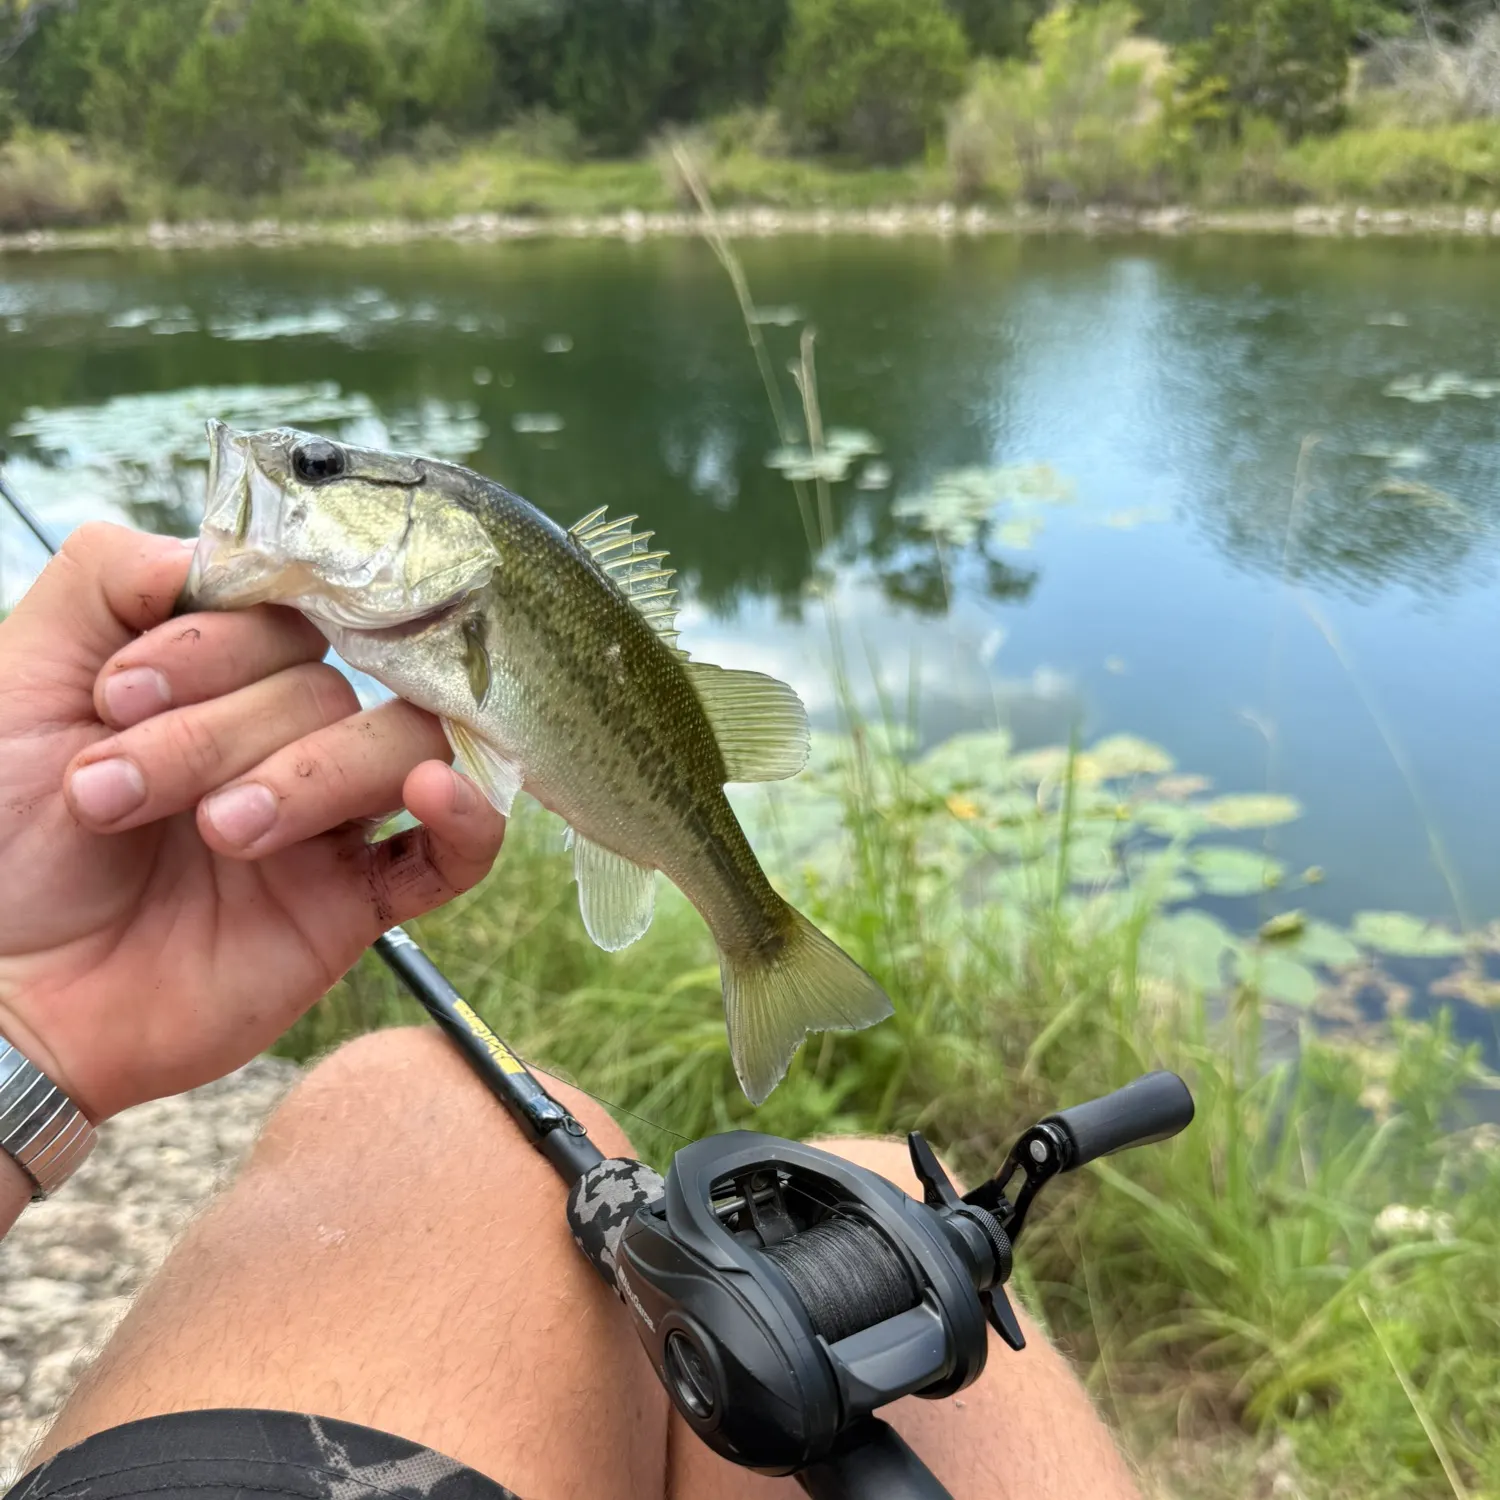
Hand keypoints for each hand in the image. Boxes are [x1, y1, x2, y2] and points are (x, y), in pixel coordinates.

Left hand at [0, 522, 505, 1121]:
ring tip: (217, 835)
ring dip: (311, 776)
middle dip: (217, 734)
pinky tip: (436, 795)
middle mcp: (282, 736)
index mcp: (215, 678)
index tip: (114, 700)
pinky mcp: (355, 903)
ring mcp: (328, 820)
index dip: (214, 641)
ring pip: (399, 747)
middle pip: (327, 686)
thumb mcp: (20, 677)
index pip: (279, 612)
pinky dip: (468, 818)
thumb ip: (113, 577)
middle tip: (112, 797)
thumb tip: (231, 552)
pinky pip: (457, 855)